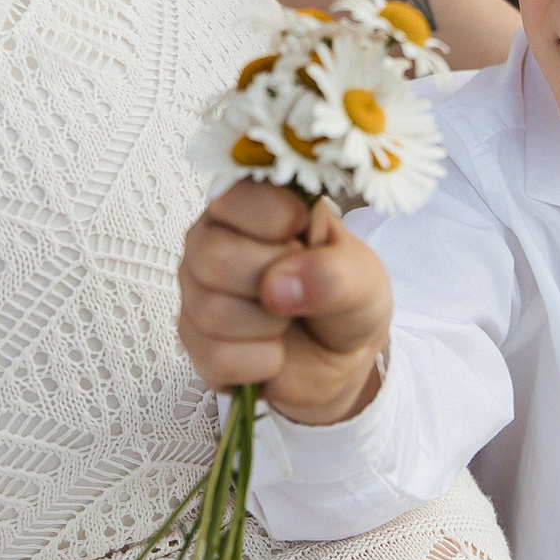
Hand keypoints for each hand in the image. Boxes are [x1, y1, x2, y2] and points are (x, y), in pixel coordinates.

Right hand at [178, 182, 390, 426]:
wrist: (339, 359)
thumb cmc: (345, 299)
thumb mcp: (364, 278)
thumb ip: (334, 273)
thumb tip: (280, 285)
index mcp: (251, 205)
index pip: (235, 197)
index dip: (278, 221)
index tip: (306, 237)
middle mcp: (212, 241)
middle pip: (215, 257)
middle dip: (274, 282)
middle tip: (299, 285)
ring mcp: (197, 293)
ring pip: (214, 312)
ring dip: (271, 328)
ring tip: (288, 319)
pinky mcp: (196, 343)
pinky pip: (218, 358)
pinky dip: (261, 363)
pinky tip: (272, 350)